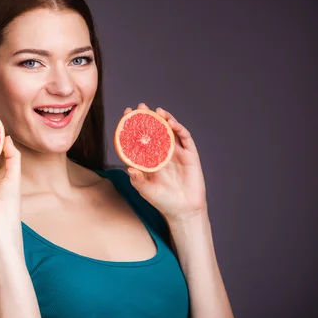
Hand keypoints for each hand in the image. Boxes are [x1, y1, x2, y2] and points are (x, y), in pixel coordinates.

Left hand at [124, 103, 206, 220]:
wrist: (183, 211)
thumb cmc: (162, 201)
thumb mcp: (145, 191)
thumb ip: (137, 180)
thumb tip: (130, 168)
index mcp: (149, 158)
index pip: (140, 137)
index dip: (134, 125)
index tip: (126, 114)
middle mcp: (162, 152)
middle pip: (155, 130)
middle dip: (148, 117)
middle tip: (141, 106)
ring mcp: (177, 152)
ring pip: (170, 131)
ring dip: (165, 119)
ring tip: (158, 111)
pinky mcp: (190, 155)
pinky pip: (185, 139)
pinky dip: (179, 129)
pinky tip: (172, 123)